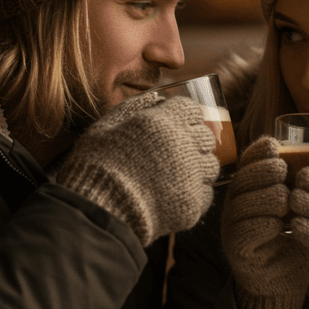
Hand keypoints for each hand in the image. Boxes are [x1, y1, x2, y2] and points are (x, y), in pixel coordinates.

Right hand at [57, 93, 218, 246]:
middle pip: (206, 137)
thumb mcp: (106, 127)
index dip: (184, 116)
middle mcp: (184, 146)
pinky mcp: (193, 204)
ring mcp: (191, 176)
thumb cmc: (96, 165)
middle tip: (176, 152)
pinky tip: (176, 195)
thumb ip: (133, 108)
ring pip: (211, 166)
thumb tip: (156, 97)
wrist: (99, 211)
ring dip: (198, 168)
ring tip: (177, 175)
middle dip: (194, 141)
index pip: (192, 109)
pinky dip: (195, 193)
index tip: (176, 124)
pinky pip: (206, 194)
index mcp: (164, 122)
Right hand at [221, 136, 308, 308]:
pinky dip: (263, 224)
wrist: (284, 279)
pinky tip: (279, 225)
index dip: (260, 152)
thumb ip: (305, 183)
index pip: (248, 161)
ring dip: (266, 197)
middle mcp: (236, 202)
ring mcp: (232, 225)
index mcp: (251, 187)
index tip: (277, 147)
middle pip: (243, 178)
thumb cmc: (296, 235)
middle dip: (264, 171)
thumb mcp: (300, 205)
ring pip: (243, 202)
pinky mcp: (236, 247)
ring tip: (285, 199)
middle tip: (283, 171)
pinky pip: (245, 230)